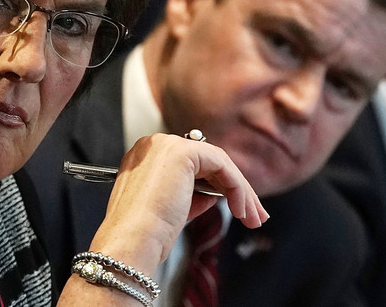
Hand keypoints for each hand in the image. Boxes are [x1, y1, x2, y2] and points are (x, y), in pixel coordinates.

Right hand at [88, 133, 267, 273]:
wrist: (131, 241)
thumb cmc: (144, 233)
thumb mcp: (171, 210)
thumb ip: (191, 196)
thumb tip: (212, 194)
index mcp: (144, 157)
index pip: (192, 164)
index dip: (219, 185)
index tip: (236, 208)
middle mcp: (153, 146)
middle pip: (208, 161)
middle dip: (236, 190)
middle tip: (254, 215)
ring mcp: (166, 145)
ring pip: (218, 163)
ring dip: (241, 192)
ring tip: (253, 219)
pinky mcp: (183, 152)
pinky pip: (221, 165)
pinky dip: (237, 188)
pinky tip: (241, 210)